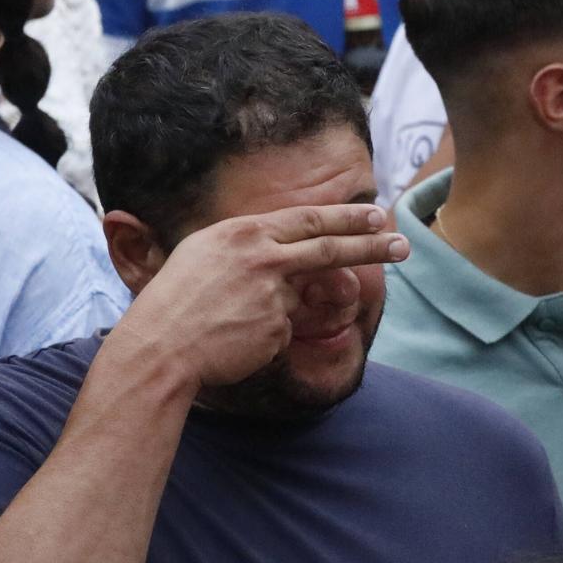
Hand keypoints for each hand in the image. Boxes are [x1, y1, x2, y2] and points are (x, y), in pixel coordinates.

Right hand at [113, 205, 407, 391]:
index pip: (310, 219)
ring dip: (271, 312)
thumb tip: (281, 247)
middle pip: (331, 248)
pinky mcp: (277, 329)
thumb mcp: (205, 253)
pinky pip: (282, 332)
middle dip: (373, 245)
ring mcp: (273, 295)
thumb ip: (248, 246)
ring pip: (296, 300)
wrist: (160, 346)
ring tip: (230, 319)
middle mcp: (264, 258)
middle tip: (403, 244)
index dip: (347, 218)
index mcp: (246, 233)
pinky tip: (231, 339)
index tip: (376, 216)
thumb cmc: (173, 300)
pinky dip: (262, 337)